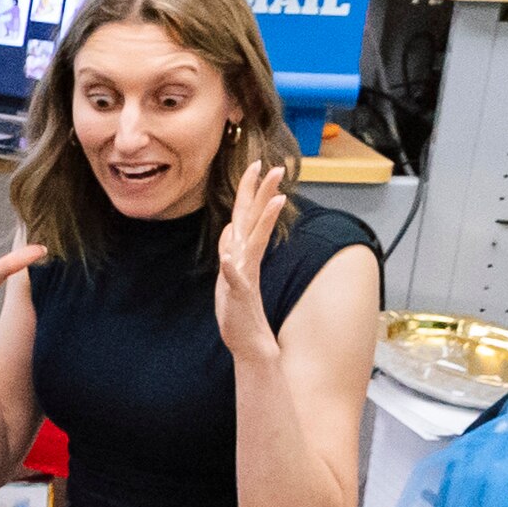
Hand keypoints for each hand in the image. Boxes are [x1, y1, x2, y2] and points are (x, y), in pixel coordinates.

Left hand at [212, 156, 290, 359]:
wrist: (248, 341)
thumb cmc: (238, 309)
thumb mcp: (229, 274)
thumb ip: (232, 250)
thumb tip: (231, 226)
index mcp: (242, 253)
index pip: (247, 216)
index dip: (251, 191)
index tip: (258, 164)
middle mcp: (246, 260)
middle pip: (254, 221)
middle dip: (264, 194)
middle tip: (278, 168)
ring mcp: (244, 276)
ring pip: (253, 243)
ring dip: (263, 221)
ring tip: (275, 199)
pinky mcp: (240, 296)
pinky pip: (237, 280)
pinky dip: (233, 269)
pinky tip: (230, 259)